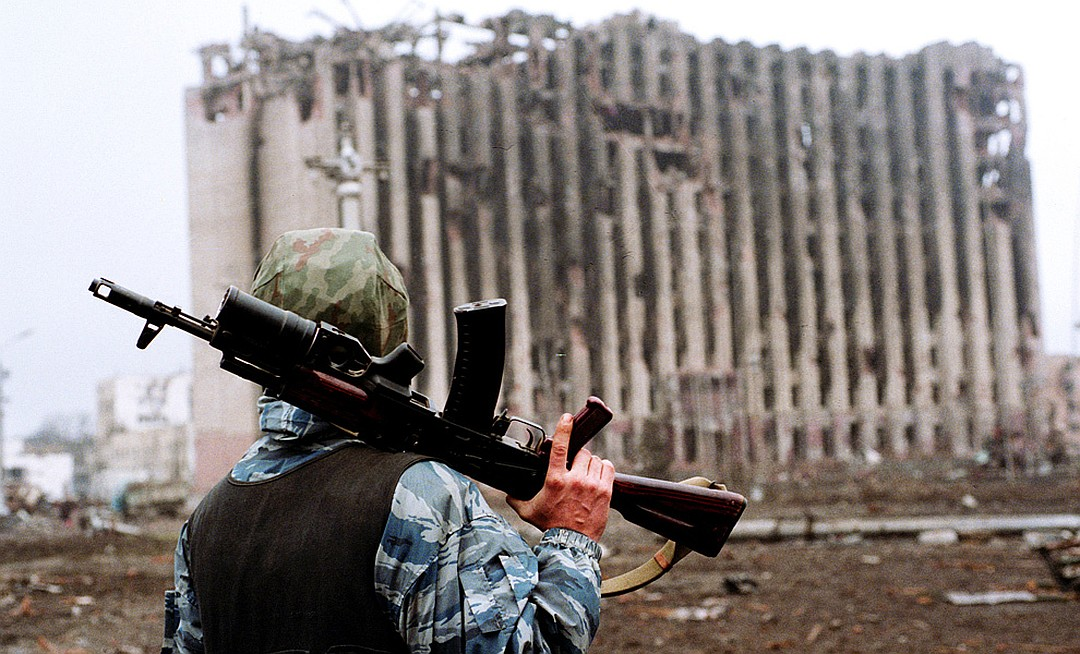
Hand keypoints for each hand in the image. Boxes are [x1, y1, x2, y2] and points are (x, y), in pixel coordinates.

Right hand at [507, 413, 614, 541]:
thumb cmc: (550, 526)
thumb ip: (517, 499)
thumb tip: (508, 494)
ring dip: (590, 464)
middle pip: (581, 453)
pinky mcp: (605, 491)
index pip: (560, 447)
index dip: (564, 429)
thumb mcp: (528, 511)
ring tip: (585, 475)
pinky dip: (603, 469)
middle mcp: (575, 479)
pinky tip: (597, 476)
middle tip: (574, 469)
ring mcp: (592, 485)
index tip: (566, 417)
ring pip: (595, 460)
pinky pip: (608, 468)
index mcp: (555, 480)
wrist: (571, 543)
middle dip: (578, 458)